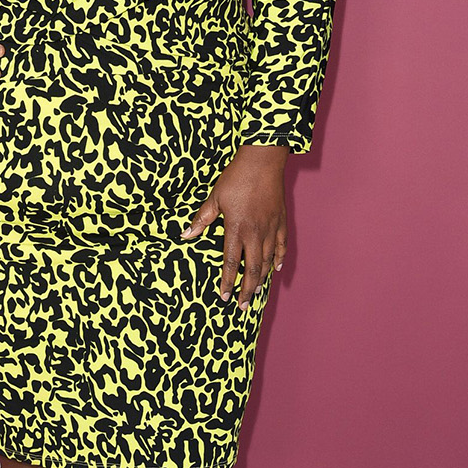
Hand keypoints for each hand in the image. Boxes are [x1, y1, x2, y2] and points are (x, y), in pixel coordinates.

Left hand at [179, 144, 288, 308]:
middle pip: (253, 269)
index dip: (227, 282)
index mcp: (237, 229)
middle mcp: (256, 233)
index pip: (231, 263)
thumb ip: (202, 219)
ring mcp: (271, 228)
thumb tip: (186, 235)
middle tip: (242, 306)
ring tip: (256, 294)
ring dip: (262, 279)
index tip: (224, 297)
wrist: (263, 160)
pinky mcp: (281, 221)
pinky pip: (281, 245)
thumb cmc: (236, 178)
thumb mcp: (214, 198)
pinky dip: (278, 258)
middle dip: (247, 290)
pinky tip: (276, 268)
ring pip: (268, 261)